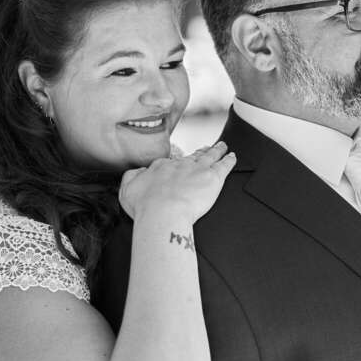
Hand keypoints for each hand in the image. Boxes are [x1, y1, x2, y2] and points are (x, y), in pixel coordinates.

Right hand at [119, 141, 235, 223]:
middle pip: (192, 157)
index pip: (170, 163)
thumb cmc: (144, 207)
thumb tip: (138, 172)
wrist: (163, 214)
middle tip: (205, 149)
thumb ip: (131, 178)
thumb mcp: (127, 190)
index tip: (178, 165)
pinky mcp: (213, 177)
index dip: (175, 164)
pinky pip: (224, 165)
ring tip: (222, 146)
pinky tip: (232, 156)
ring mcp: (198, 169)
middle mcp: (180, 165)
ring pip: (210, 156)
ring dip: (216, 150)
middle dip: (199, 152)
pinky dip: (229, 159)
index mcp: (161, 168)